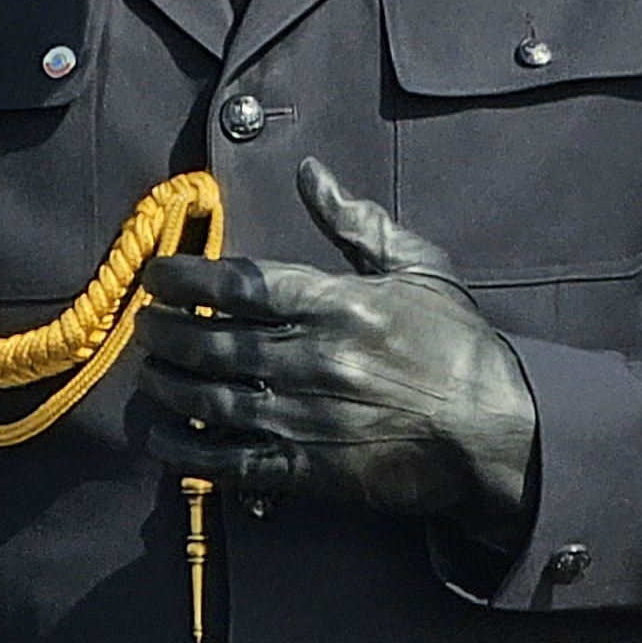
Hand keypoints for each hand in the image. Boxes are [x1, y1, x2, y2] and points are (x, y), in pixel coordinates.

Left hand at [133, 157, 541, 542]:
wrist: (497, 432)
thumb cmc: (459, 346)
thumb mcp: (417, 266)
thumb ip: (356, 221)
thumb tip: (311, 172)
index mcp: (334, 304)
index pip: (236, 284)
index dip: (183, 277)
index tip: (157, 276)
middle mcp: (309, 359)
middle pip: (208, 341)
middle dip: (162, 331)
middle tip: (143, 323)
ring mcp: (304, 418)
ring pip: (208, 399)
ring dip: (165, 385)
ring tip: (148, 373)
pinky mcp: (307, 470)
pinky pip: (228, 461)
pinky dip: (186, 452)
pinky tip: (164, 440)